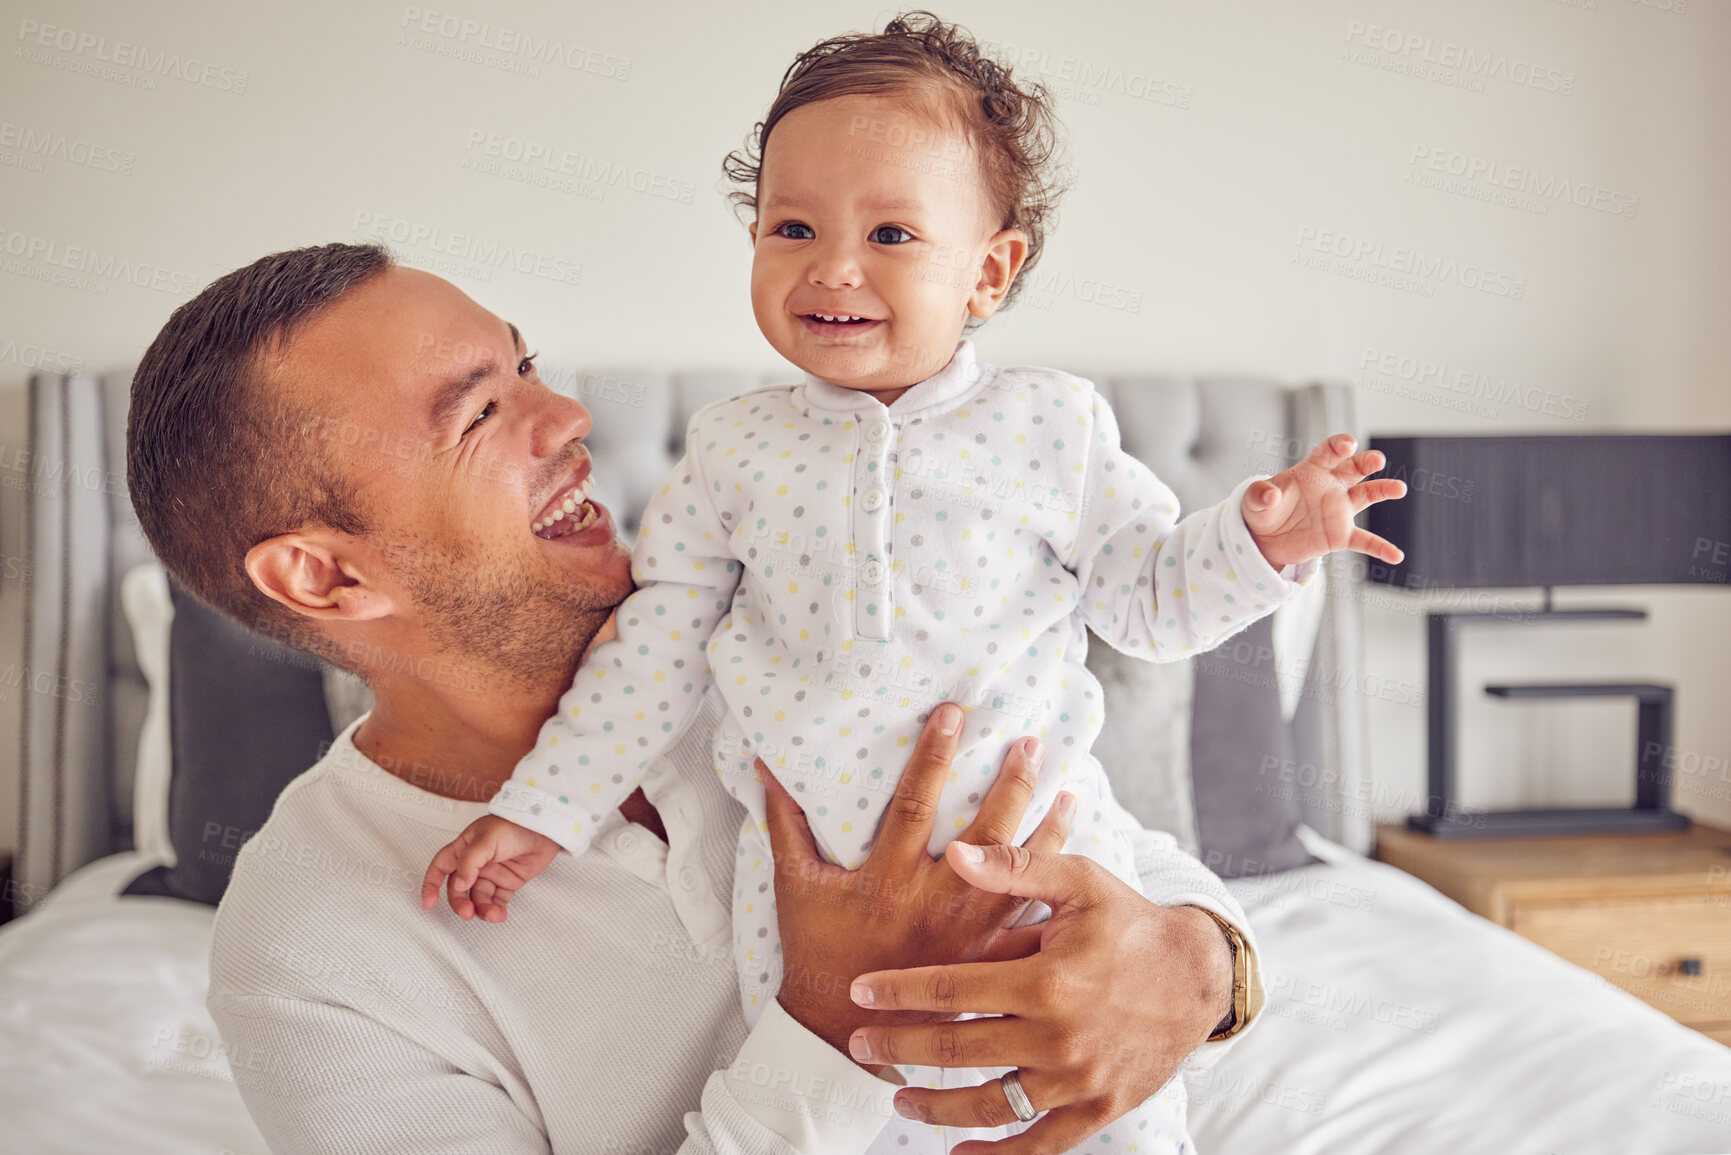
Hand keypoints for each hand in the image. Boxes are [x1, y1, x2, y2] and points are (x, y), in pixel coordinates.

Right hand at [420, 814, 561, 922]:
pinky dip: (496, 910)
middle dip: (460, 903)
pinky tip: (499, 914)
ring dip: (482, 909)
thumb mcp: (486, 839)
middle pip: (458, 889)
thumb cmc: (514, 824)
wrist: (545, 828)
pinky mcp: (507, 883)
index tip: (429, 903)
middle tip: (467, 913)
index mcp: (464, 848)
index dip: (431, 884)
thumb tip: (458, 884)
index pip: (441, 867)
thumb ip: (469, 862)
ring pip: (478, 898)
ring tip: (493, 915)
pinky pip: (496, 901)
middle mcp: (475, 863)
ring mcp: (491, 874)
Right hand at [763, 703, 1073, 1070]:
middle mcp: (934, 901)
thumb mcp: (795, 885)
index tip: (952, 714)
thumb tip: (766, 765)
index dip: (932, 755)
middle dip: (1010, 782)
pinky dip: (1053, 886)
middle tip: (1030, 741)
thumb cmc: (815, 950)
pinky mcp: (986, 957)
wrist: (840, 1028)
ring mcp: (967, 933)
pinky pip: (1030, 915)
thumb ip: (785, 822)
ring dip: (1047, 828)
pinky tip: (1075, 861)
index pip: (914, 802)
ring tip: (1070, 788)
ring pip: (1020, 873)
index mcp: (888, 877)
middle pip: (985, 833)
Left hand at [846, 847, 1234, 1153]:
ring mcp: (1078, 1081)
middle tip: (858, 1045)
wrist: (1198, 976)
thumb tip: (954, 852)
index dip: (899, 992)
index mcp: (1047, 980)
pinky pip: (1038, 1145)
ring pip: (990, 1105)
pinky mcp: (1098, 1109)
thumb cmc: (1130, 922)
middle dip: (899, 1049)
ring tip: (899, 1097)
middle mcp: (1059, 1037)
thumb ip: (1014, 870)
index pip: (952, 991)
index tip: (859, 992)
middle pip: (958, 1052)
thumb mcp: (1079, 882)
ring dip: (936, 1107)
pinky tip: (959, 1151)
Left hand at [1242, 433, 1406, 568]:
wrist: (1265, 539)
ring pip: (1367, 496)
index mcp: (1311, 471)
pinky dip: (1380, 548)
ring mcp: (1339, 510)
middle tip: (1377, 460)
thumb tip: (1269, 495)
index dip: (1339, 446)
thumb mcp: (1254, 501)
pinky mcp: (1340, 535)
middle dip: (1366, 462)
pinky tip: (1396, 555)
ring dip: (1383, 490)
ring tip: (1399, 488)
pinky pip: (1364, 541)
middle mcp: (1331, 486)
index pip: (1328, 452)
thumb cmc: (1263, 511)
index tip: (1348, 445)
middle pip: (1353, 469)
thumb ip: (1260, 494)